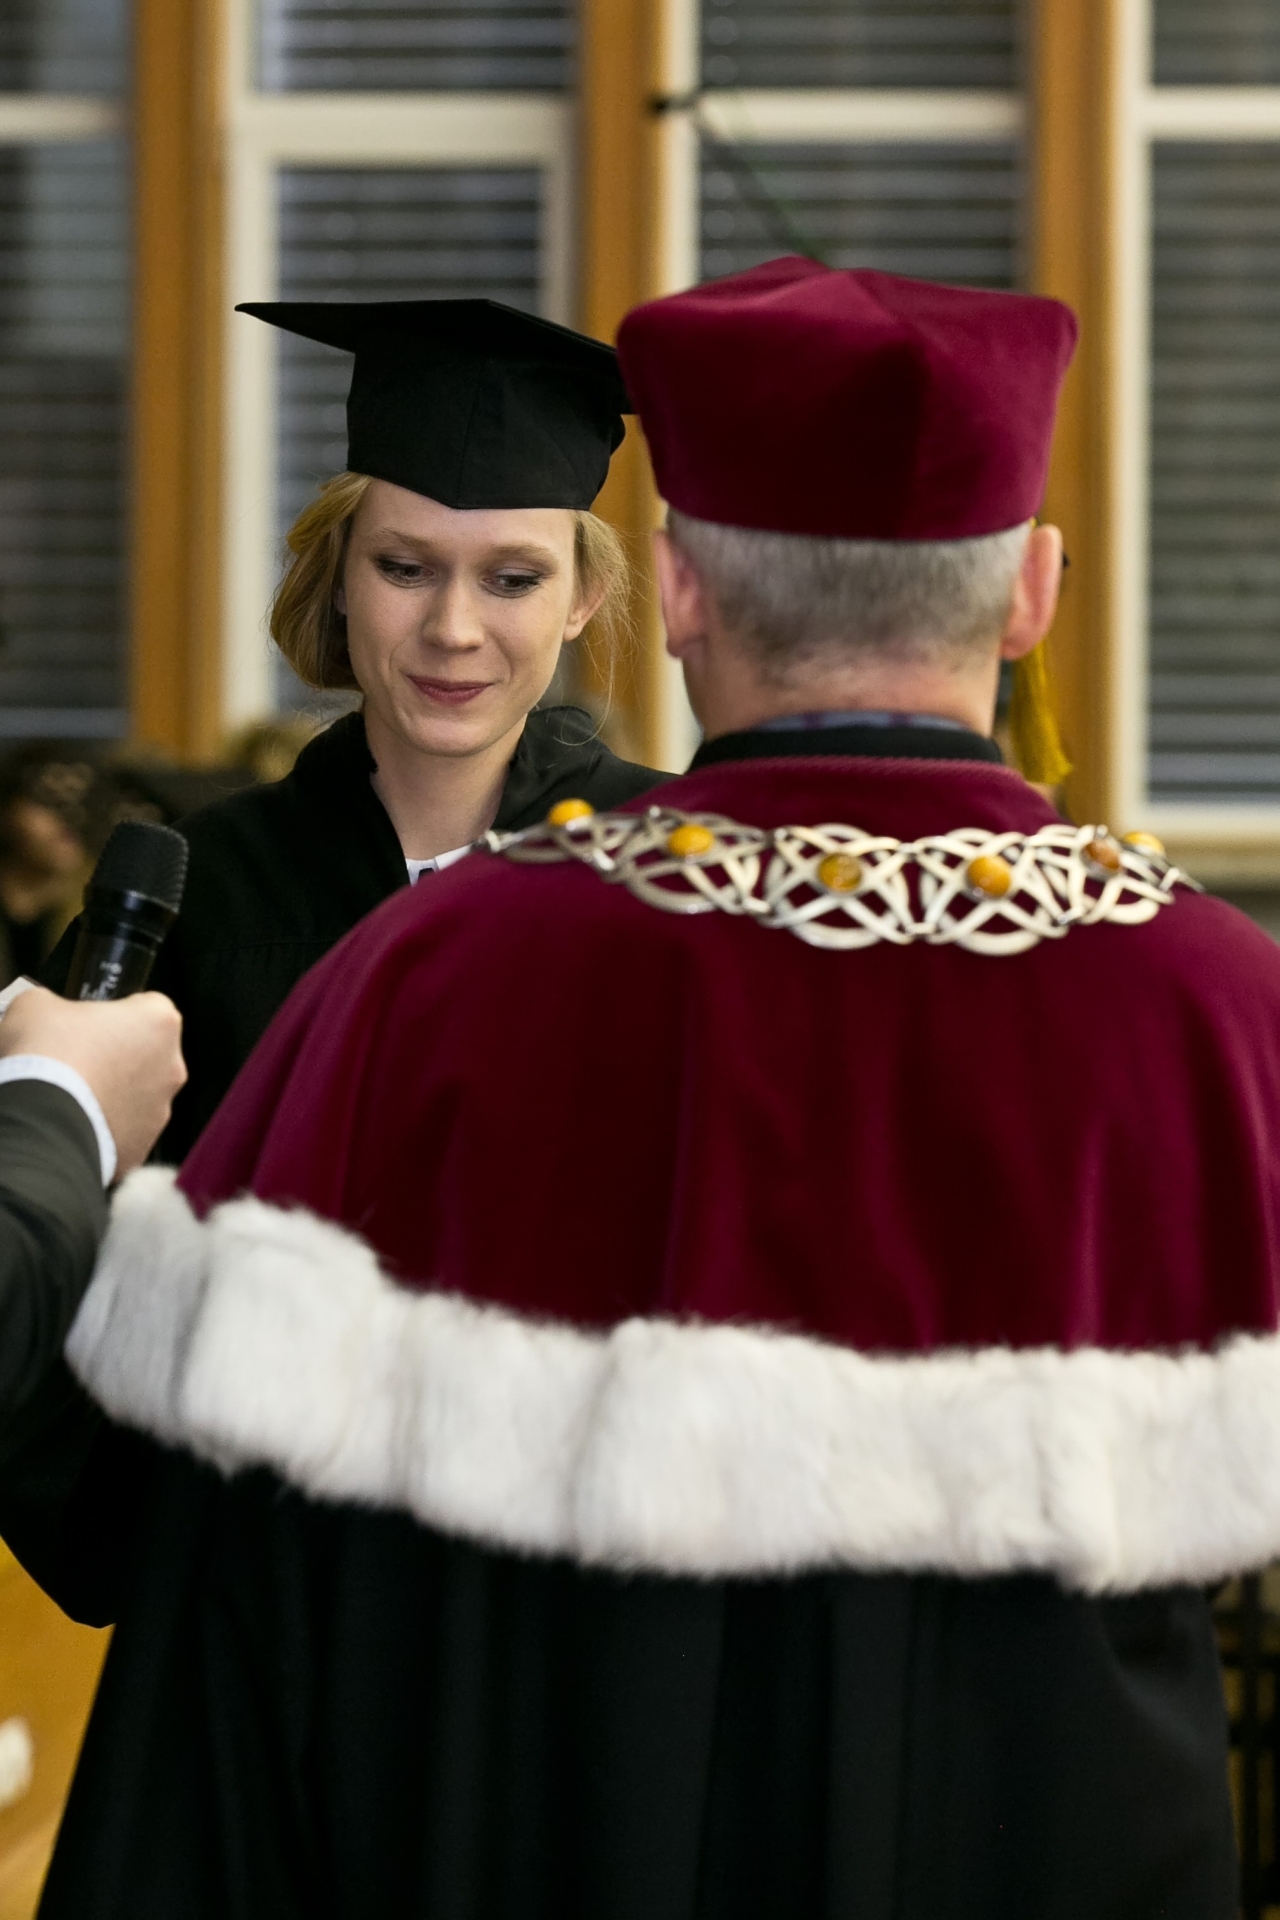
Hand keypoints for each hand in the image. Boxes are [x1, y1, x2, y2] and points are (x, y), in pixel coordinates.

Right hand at [0, 986, 185, 1177]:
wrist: (42, 1121)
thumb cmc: (48, 1056)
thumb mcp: (38, 1006)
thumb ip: (57, 1005)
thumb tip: (50, 1015)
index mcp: (158, 1021)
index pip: (145, 1007)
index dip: (115, 1013)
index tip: (91, 1022)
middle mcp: (171, 1067)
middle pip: (146, 1054)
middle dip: (116, 1056)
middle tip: (76, 1059)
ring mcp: (160, 1111)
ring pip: (137, 1096)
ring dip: (111, 1093)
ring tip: (71, 1094)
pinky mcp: (142, 1148)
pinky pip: (124, 1131)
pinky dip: (103, 1127)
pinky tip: (75, 1121)